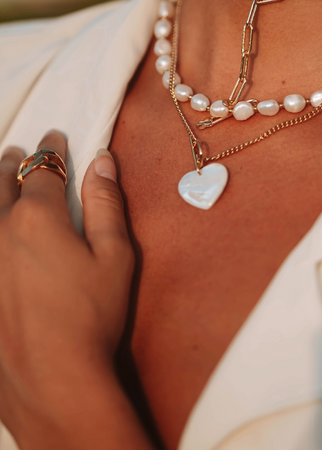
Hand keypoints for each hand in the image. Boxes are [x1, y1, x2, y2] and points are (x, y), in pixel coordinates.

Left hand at [0, 131, 134, 444]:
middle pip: (0, 183)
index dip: (51, 150)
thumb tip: (102, 161)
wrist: (52, 379)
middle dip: (11, 162)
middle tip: (17, 152)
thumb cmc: (91, 317)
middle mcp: (0, 232)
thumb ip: (107, 203)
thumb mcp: (115, 257)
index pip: (42, 170)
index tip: (55, 138)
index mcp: (39, 219)